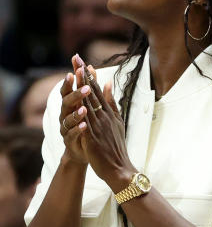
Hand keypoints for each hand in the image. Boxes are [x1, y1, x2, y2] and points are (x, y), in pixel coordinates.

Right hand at [58, 55, 96, 165]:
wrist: (86, 153)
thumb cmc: (90, 128)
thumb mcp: (96, 110)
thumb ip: (99, 95)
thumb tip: (104, 77)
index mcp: (74, 106)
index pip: (73, 89)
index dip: (76, 78)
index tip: (79, 67)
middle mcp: (67, 114)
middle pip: (67, 101)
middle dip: (74, 92)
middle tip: (82, 85)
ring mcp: (66, 127)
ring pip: (68, 118)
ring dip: (76, 112)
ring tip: (84, 108)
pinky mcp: (69, 141)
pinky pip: (71, 134)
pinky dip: (77, 130)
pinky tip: (83, 126)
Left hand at [66, 57, 135, 190]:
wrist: (119, 168)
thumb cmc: (116, 147)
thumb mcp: (117, 122)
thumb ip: (112, 104)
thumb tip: (108, 85)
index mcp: (109, 113)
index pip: (97, 91)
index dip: (90, 75)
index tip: (83, 61)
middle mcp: (104, 116)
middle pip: (92, 91)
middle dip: (83, 74)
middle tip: (76, 58)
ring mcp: (99, 125)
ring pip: (88, 102)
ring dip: (81, 86)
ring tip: (76, 71)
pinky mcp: (93, 136)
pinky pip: (86, 121)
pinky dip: (82, 109)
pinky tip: (77, 99)